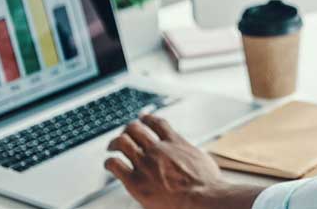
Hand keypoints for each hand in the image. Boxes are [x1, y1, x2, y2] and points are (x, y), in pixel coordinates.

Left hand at [105, 113, 259, 208]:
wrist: (202, 198)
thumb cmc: (207, 184)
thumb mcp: (202, 159)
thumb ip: (189, 153)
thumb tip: (189, 153)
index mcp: (175, 143)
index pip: (157, 123)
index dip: (147, 118)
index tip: (143, 119)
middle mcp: (158, 149)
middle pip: (136, 128)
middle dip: (129, 128)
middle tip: (126, 133)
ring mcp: (145, 164)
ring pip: (122, 142)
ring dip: (115, 142)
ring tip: (112, 146)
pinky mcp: (135, 181)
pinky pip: (115, 164)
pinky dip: (110, 161)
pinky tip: (110, 164)